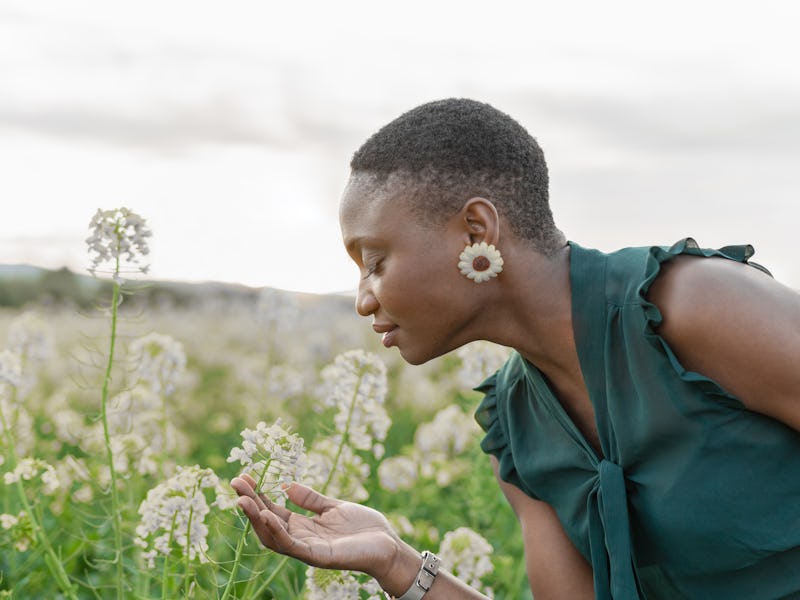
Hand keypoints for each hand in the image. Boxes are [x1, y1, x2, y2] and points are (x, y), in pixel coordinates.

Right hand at [231, 474, 401, 580]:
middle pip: (266, 523)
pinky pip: (293, 546)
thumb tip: (287, 486)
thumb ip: (311, 499)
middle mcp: (301, 539)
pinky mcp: (319, 557)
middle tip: (235, 483)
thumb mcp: (334, 507)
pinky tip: (268, 516)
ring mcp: (308, 549)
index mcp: (303, 526)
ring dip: (256, 518)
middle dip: (249, 504)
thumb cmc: (364, 528)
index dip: (257, 494)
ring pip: (273, 537)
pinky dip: (278, 532)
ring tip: (243, 499)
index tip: (243, 477)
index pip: (272, 510)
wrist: (388, 544)